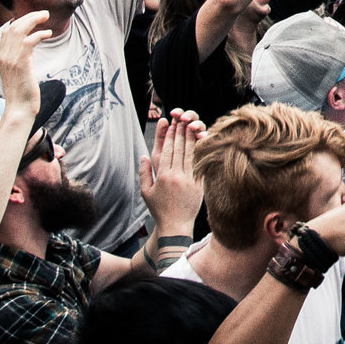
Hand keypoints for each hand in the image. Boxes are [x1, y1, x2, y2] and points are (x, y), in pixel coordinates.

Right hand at [0, 11, 46, 108]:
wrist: (19, 109)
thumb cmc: (21, 93)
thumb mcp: (17, 73)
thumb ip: (19, 60)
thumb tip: (27, 51)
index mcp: (1, 57)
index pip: (6, 32)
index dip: (19, 21)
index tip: (32, 18)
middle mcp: (3, 56)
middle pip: (12, 27)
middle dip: (28, 17)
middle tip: (43, 14)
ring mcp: (10, 60)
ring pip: (19, 30)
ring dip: (34, 20)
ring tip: (46, 17)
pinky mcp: (21, 64)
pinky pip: (29, 41)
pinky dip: (39, 34)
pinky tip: (48, 34)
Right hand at [140, 110, 204, 229]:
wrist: (175, 225)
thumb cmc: (159, 209)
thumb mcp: (145, 192)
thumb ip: (144, 172)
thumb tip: (143, 155)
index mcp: (163, 176)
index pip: (166, 150)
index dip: (169, 135)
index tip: (170, 123)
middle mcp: (176, 175)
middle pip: (179, 148)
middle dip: (180, 131)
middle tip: (181, 118)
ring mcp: (189, 179)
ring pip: (191, 153)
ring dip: (191, 137)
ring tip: (191, 125)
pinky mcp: (199, 183)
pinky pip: (200, 163)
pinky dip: (200, 151)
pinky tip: (201, 141)